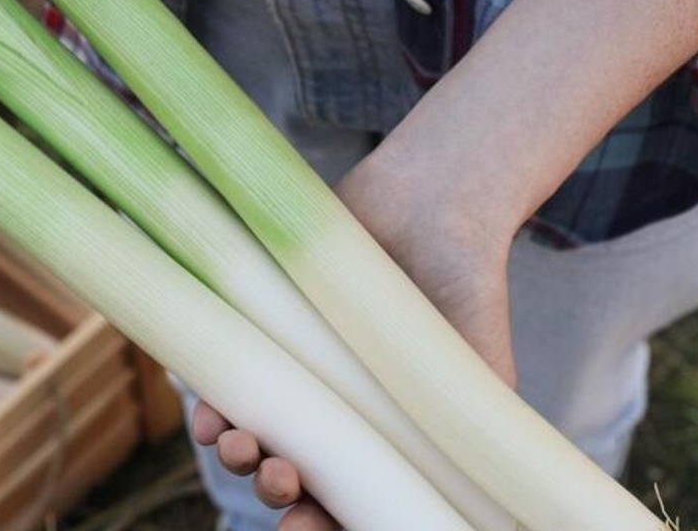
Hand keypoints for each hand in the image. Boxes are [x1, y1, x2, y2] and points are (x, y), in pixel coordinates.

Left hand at [189, 158, 515, 528]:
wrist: (433, 200)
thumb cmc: (466, 287)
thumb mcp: (482, 368)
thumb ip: (476, 429)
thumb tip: (490, 504)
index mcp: (379, 439)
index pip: (341, 504)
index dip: (321, 527)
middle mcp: (329, 412)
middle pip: (289, 479)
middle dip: (276, 494)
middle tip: (283, 482)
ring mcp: (291, 372)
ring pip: (249, 435)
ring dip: (235, 455)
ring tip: (238, 445)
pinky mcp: (258, 327)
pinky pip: (224, 376)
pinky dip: (211, 401)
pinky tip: (207, 412)